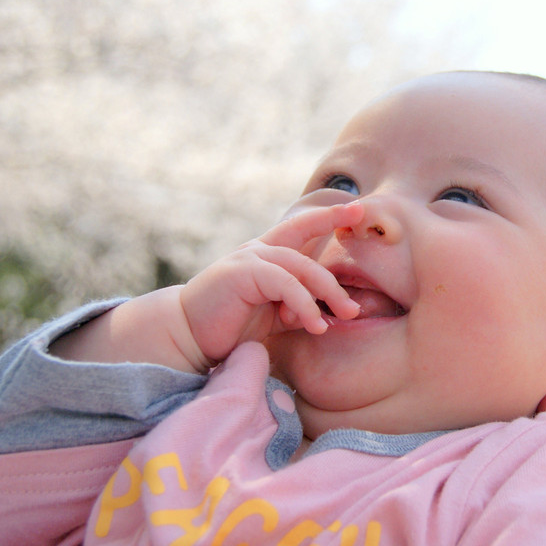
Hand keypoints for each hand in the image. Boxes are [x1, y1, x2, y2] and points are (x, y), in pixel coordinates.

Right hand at [179, 202, 364, 368]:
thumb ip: (296, 307)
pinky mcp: (241, 272)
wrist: (187, 337)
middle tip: (356, 297)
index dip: (329, 215)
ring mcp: (249, 258)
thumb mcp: (271, 315)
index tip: (359, 207)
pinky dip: (304, 303)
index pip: (302, 227)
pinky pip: (285, 283)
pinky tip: (315, 324)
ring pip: (300, 266)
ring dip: (327, 293)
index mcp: (267, 255)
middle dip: (336, 250)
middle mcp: (258, 250)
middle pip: (306, 237)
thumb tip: (328, 314)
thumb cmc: (229, 327)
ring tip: (346, 315)